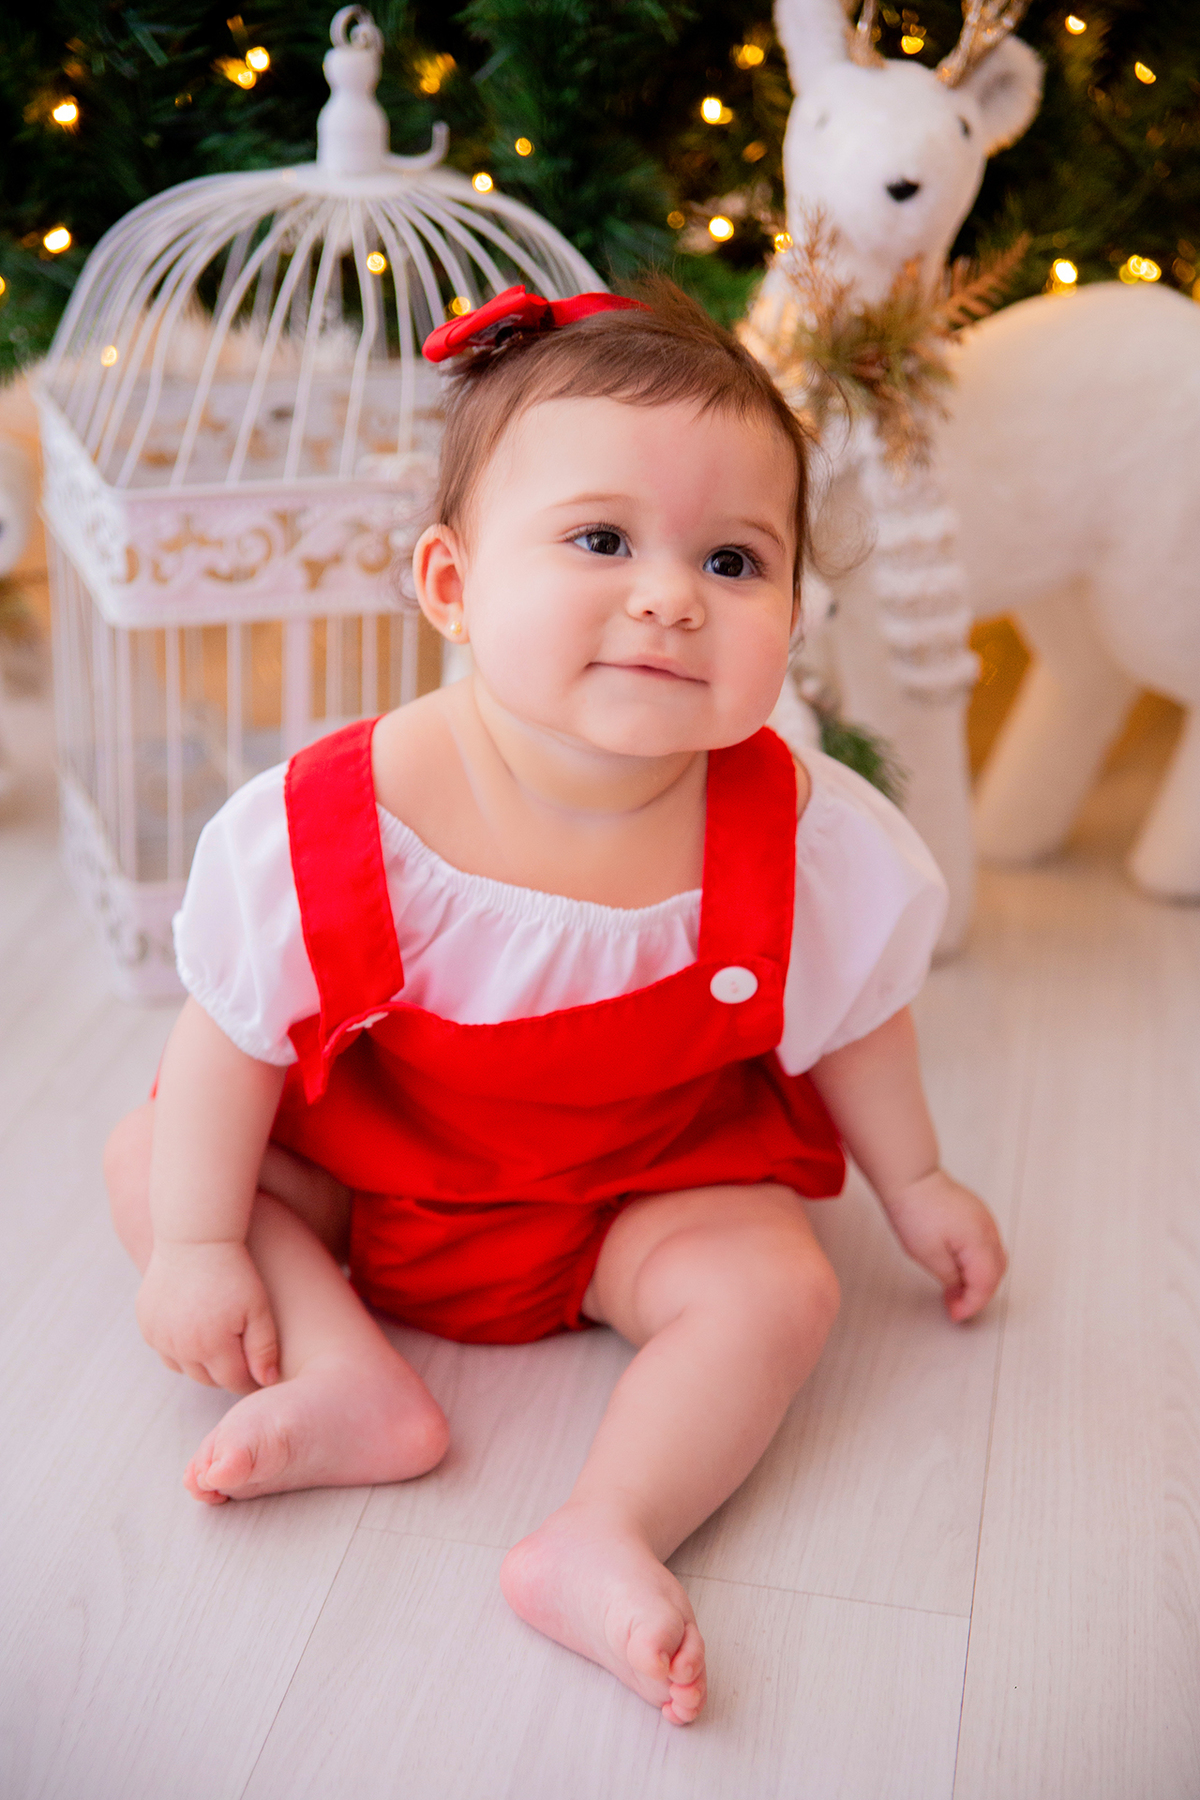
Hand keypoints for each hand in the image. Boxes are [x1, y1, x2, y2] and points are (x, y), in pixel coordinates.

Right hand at [136, 1239, 279, 1392]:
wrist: (194, 1238)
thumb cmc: (234, 1271)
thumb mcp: (258, 1307)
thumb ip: (263, 1348)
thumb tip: (267, 1381)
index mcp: (211, 1346)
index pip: (232, 1381)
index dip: (248, 1380)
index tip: (258, 1373)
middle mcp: (180, 1348)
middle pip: (206, 1379)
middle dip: (224, 1374)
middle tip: (240, 1362)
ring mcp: (159, 1337)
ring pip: (182, 1368)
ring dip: (200, 1364)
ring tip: (219, 1347)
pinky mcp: (146, 1324)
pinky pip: (164, 1350)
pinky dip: (178, 1349)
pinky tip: (194, 1333)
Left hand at [881, 1170, 1006, 1322]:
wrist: (910, 1177)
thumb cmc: (915, 1209)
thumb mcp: (928, 1254)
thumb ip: (950, 1276)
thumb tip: (961, 1290)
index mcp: (979, 1241)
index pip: (986, 1283)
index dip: (971, 1304)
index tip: (956, 1314)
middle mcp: (988, 1230)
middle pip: (996, 1273)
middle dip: (978, 1295)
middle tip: (956, 1306)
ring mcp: (985, 1220)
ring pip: (995, 1260)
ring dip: (980, 1280)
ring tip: (956, 1291)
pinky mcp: (977, 1214)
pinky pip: (987, 1245)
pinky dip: (979, 1263)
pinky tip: (960, 1269)